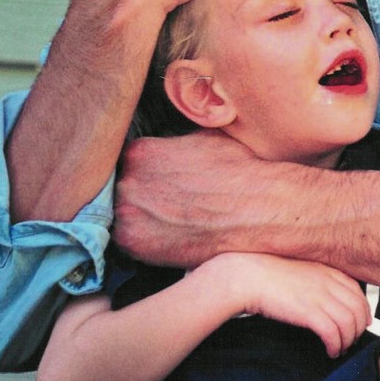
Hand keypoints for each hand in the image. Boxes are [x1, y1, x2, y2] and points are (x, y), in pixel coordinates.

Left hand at [114, 129, 288, 264]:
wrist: (257, 208)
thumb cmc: (239, 172)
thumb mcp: (204, 138)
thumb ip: (175, 142)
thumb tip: (172, 144)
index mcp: (140, 151)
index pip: (128, 163)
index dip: (146, 176)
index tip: (159, 184)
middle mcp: (127, 179)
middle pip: (122, 189)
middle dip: (141, 197)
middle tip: (167, 205)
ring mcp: (127, 212)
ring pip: (123, 216)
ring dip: (141, 220)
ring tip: (170, 223)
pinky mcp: (134, 242)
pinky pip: (128, 242)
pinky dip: (145, 242)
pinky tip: (170, 237)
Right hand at [192, 253, 370, 356]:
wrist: (248, 276)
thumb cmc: (268, 274)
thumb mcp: (299, 270)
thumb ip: (316, 281)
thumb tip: (326, 299)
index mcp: (327, 271)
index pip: (357, 293)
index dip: (362, 311)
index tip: (359, 324)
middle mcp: (328, 282)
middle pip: (359, 310)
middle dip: (358, 330)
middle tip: (350, 341)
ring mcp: (320, 297)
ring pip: (349, 324)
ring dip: (348, 341)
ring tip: (339, 349)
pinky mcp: (309, 313)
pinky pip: (334, 333)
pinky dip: (336, 346)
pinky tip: (330, 351)